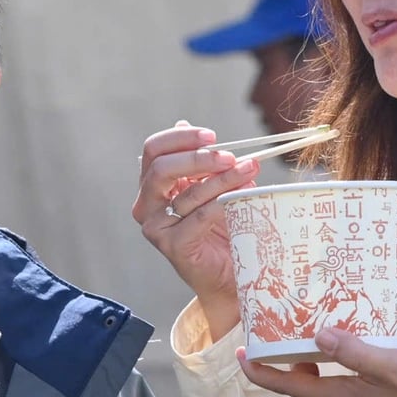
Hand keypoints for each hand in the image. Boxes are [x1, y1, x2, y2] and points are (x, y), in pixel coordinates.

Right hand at [131, 122, 259, 340]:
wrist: (232, 273)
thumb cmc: (223, 226)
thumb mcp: (211, 185)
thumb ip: (199, 161)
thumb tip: (183, 123)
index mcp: (152, 185)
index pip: (154, 150)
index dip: (181, 138)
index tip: (212, 136)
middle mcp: (146, 205)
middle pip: (161, 168)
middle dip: (198, 158)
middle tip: (230, 156)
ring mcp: (155, 227)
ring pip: (187, 192)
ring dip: (223, 179)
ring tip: (250, 171)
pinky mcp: (171, 246)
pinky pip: (199, 216)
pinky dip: (223, 204)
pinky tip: (243, 197)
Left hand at [238, 327, 396, 396]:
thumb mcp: (391, 364)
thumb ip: (353, 351)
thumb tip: (316, 334)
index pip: (288, 387)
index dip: (260, 372)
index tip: (240, 353)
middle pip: (302, 387)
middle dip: (283, 364)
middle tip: (275, 332)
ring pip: (323, 386)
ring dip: (309, 364)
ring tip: (306, 335)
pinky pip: (344, 387)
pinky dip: (333, 369)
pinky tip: (346, 350)